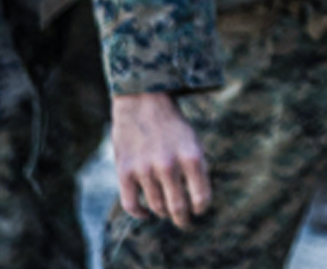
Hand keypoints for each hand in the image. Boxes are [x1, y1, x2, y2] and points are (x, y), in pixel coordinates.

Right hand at [111, 92, 211, 228]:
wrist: (143, 102)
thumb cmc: (173, 126)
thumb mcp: (194, 141)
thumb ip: (196, 169)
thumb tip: (197, 200)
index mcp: (192, 156)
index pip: (201, 197)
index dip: (202, 209)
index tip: (200, 211)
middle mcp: (169, 165)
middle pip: (178, 208)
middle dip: (183, 220)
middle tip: (185, 223)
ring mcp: (145, 169)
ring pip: (157, 207)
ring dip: (163, 213)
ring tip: (167, 212)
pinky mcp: (125, 172)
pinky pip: (132, 205)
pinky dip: (140, 214)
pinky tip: (146, 213)